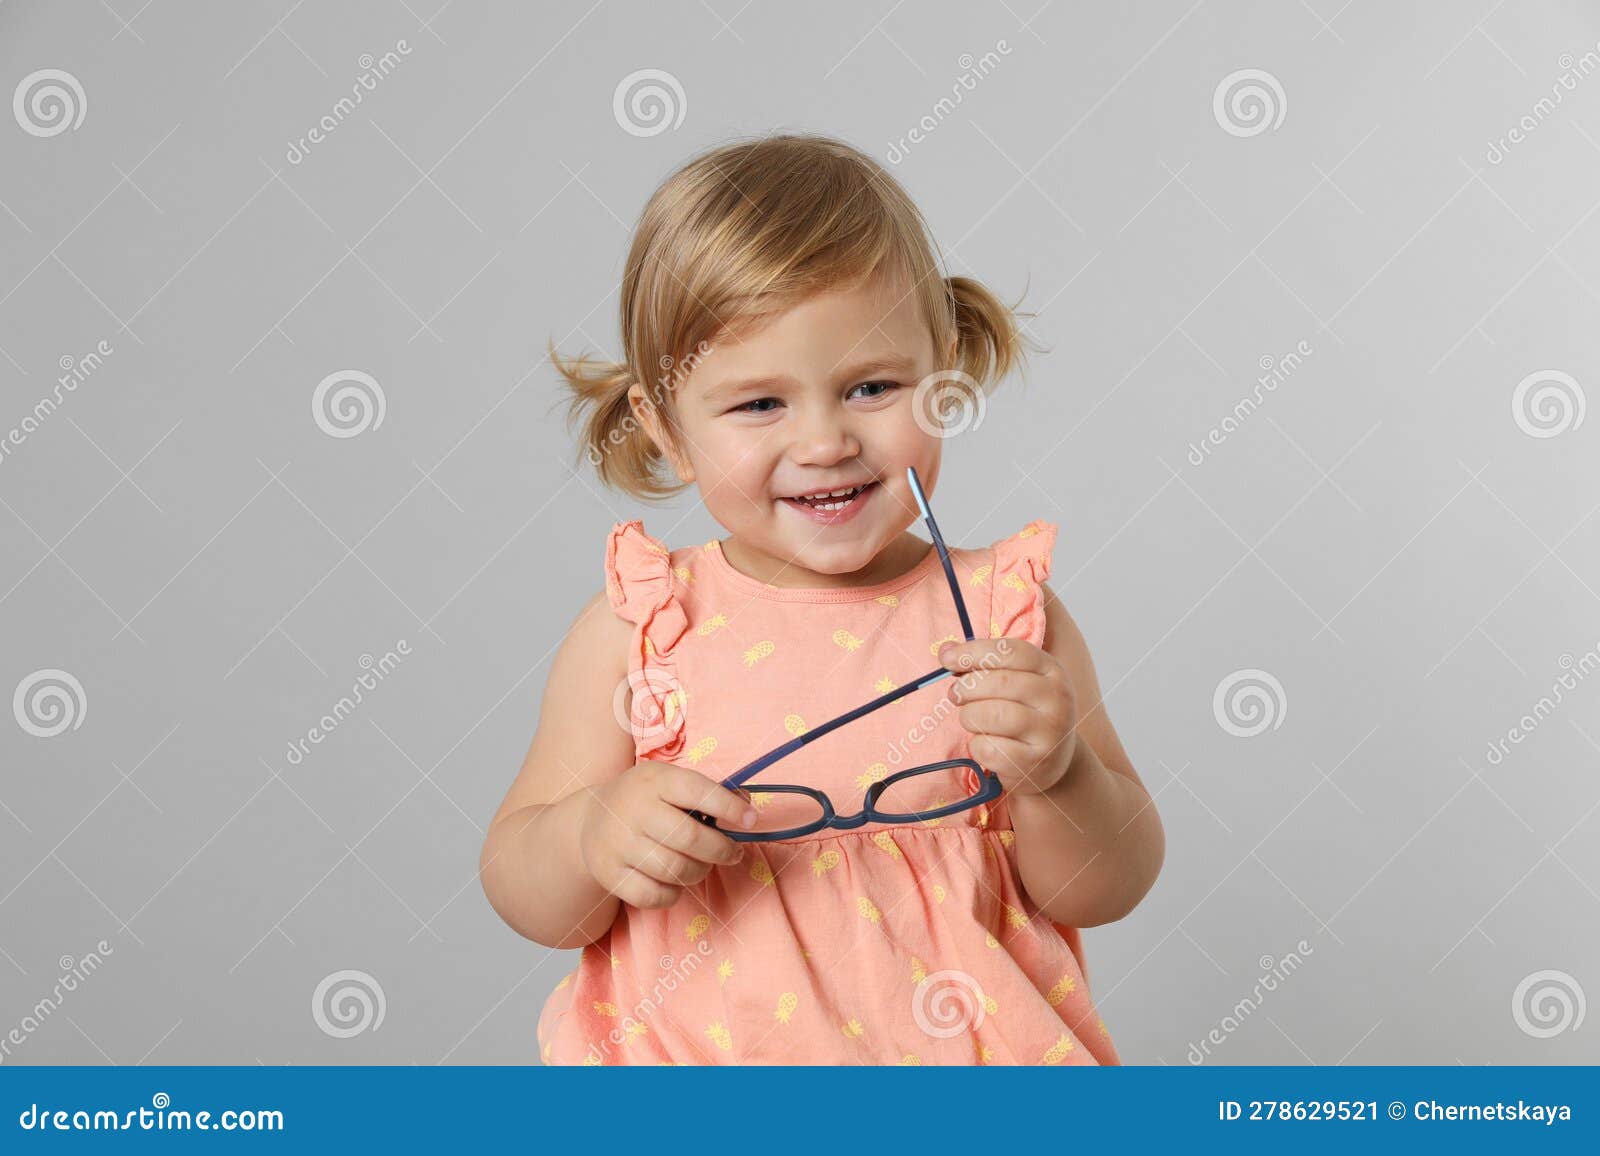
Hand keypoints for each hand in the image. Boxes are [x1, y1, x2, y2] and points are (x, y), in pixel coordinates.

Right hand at [576, 761, 757, 909]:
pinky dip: (673, 894)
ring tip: (702, 866)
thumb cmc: (645, 801)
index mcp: (655, 780)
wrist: (590, 820)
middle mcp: (634, 809)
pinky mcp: (609, 874)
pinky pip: (654, 896)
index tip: (751, 821)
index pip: (698, 791)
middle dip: (721, 850)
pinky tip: (674, 882)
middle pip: (690, 838)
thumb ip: (711, 792)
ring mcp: (619, 843)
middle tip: (732, 853)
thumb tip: (748, 808)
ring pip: (675, 870)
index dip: (729, 807)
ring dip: (699, 872)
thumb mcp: (672, 783)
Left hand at [939, 637, 1077, 796]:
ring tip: (972, 719)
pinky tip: (986, 745)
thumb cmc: (1025, 713)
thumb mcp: (1015, 682)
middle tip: (955, 695)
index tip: (947, 659)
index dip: (974, 652)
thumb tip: (946, 651)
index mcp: (1051, 670)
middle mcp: (1056, 698)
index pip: (1011, 652)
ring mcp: (1050, 733)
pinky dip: (977, 746)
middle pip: (1000, 682)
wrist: (1052, 760)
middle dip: (966, 688)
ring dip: (970, 717)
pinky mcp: (1034, 763)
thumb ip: (983, 664)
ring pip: (992, 715)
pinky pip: (989, 749)